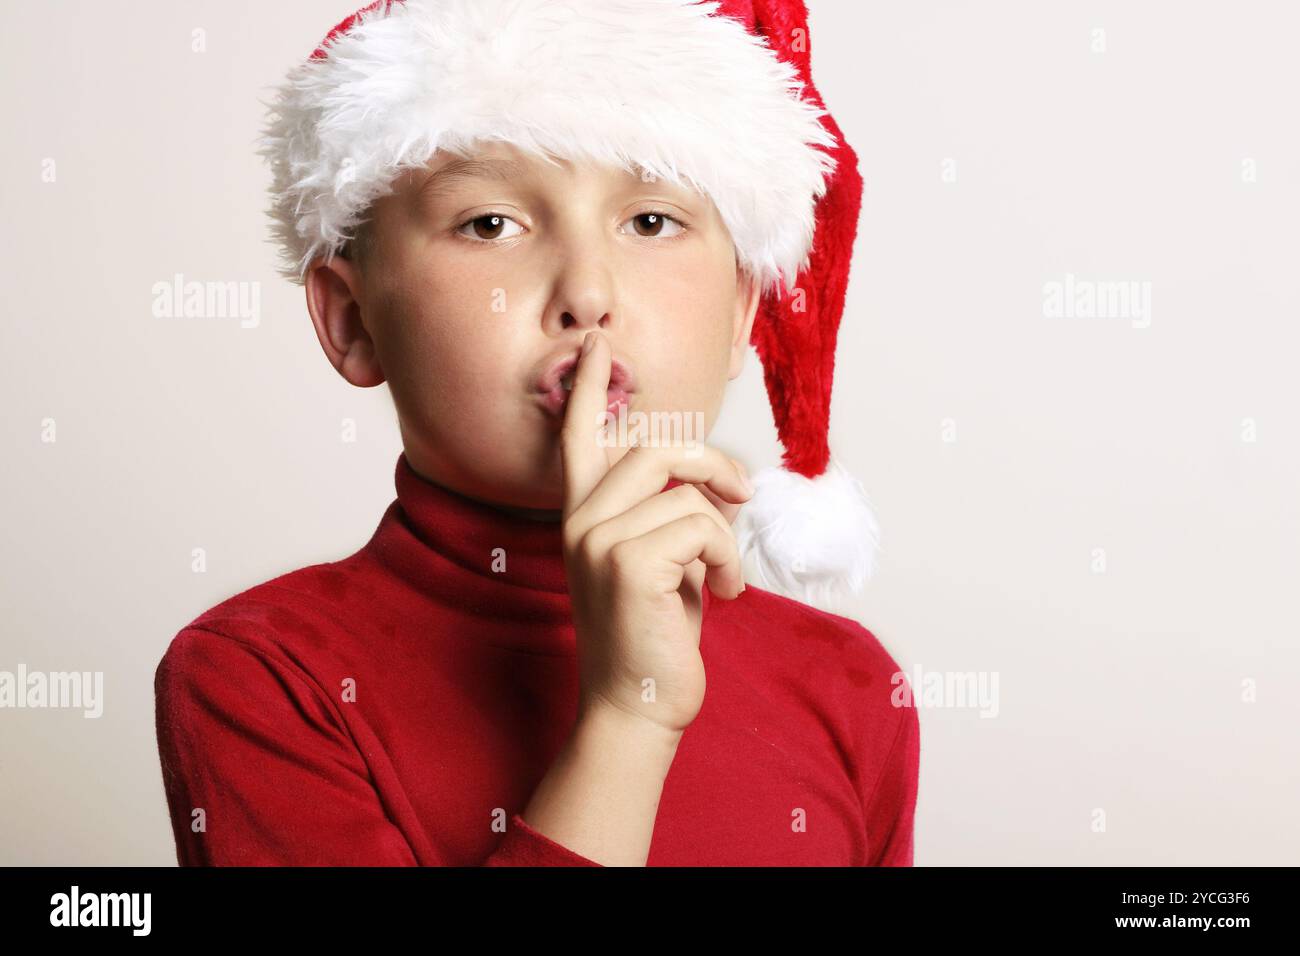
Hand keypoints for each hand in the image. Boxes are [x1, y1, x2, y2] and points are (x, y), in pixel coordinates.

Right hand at [560, 330, 752, 735]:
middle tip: (742, 496)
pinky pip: (702, 527)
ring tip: (724, 577)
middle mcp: (580, 521)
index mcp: (583, 517)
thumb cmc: (652, 636)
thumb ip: (668, 515)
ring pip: (686, 492)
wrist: (636, 706)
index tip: (597, 344)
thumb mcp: (659, 564)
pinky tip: (724, 595)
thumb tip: (714, 484)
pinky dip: (727, 559)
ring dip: (723, 533)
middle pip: (655, 447)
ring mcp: (598, 539)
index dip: (588, 388)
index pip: (577, 437)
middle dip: (711, 463)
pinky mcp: (627, 562)